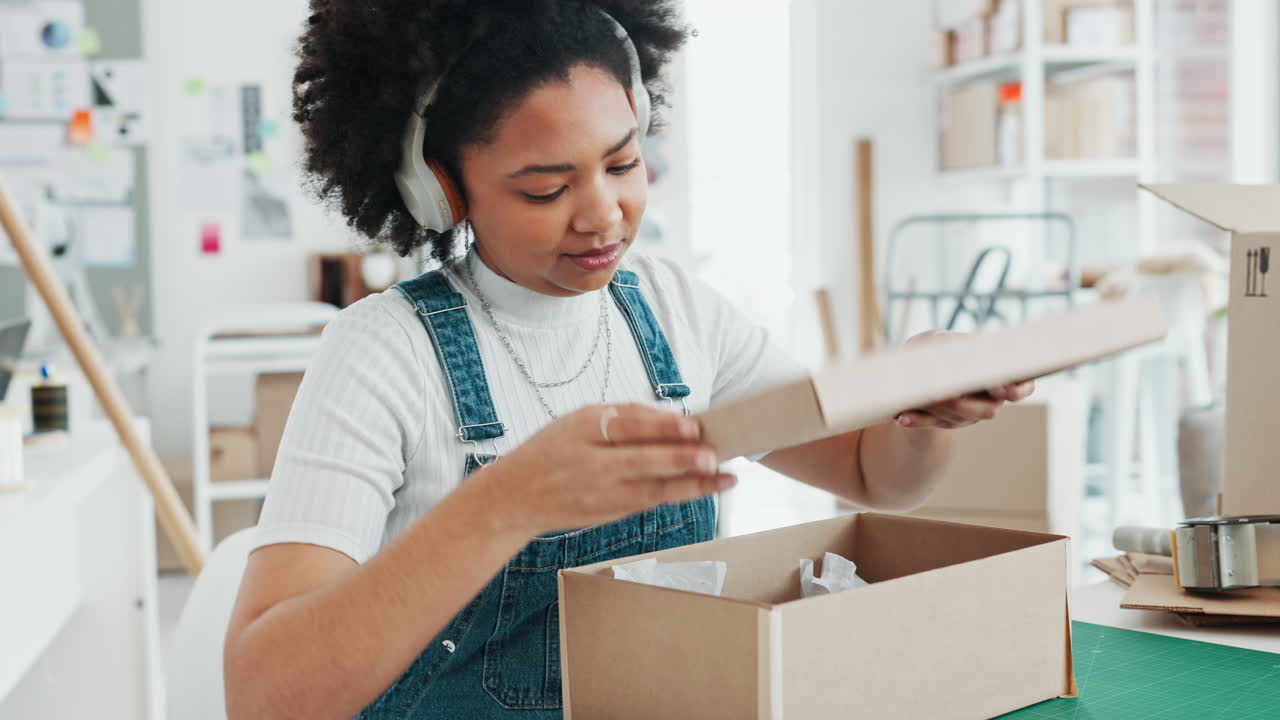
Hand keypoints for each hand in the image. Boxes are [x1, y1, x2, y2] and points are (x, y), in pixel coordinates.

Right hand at [484, 404, 734, 536]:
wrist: (511, 499)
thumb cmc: (550, 452)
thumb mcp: (575, 421)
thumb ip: (621, 416)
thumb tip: (669, 417)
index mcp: (580, 429)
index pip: (625, 426)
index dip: (660, 427)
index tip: (690, 426)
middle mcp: (590, 463)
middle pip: (640, 461)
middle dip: (678, 460)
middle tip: (711, 456)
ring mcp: (599, 493)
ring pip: (651, 490)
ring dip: (690, 485)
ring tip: (722, 478)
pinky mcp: (608, 514)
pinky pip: (648, 503)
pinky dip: (678, 496)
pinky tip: (704, 488)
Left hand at [895, 329, 1034, 429]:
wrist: (913, 367)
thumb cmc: (936, 347)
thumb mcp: (944, 340)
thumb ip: (955, 346)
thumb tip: (958, 356)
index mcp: (998, 375)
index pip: (1023, 386)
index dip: (1018, 389)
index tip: (1005, 389)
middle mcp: (987, 399)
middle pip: (987, 409)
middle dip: (966, 403)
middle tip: (950, 395)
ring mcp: (966, 414)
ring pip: (958, 418)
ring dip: (937, 408)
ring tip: (919, 397)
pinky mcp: (943, 421)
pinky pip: (930, 424)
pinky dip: (916, 420)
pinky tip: (902, 417)